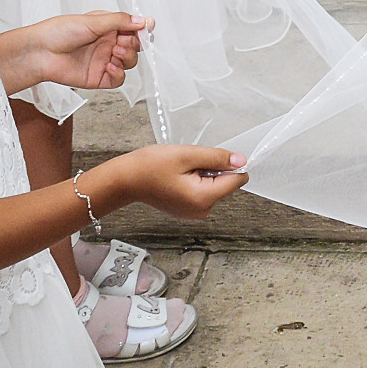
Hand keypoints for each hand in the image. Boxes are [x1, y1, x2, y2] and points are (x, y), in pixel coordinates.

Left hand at [17, 10, 152, 91]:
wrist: (40, 52)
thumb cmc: (59, 32)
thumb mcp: (93, 21)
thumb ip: (120, 21)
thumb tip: (143, 21)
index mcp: (108, 27)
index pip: (134, 28)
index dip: (143, 29)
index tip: (147, 29)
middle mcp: (108, 44)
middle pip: (135, 46)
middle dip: (135, 44)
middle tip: (126, 41)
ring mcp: (104, 61)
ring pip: (129, 62)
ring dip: (127, 57)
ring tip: (114, 53)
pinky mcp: (98, 77)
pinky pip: (118, 79)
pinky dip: (118, 73)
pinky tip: (109, 66)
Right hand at [110, 145, 252, 220]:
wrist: (125, 179)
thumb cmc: (150, 166)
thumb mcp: (187, 155)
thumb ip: (217, 158)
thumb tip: (241, 161)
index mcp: (203, 199)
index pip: (237, 180)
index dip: (230, 165)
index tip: (213, 158)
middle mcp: (202, 211)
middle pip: (226, 183)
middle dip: (212, 169)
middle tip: (188, 164)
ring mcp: (194, 213)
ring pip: (214, 186)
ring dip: (203, 174)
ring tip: (181, 170)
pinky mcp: (187, 210)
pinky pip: (202, 191)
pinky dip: (195, 181)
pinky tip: (177, 177)